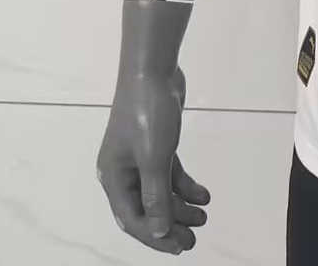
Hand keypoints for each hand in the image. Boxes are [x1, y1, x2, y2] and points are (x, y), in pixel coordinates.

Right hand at [96, 64, 209, 254]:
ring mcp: (140, 157)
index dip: (155, 237)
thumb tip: (160, 232)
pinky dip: (185, 185)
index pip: (133, 218)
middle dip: (170, 225)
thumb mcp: (154, 159)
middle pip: (146, 208)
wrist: (152, 70)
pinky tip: (204, 195)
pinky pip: (169, 173)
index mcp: (114, 178)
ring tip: (203, 217)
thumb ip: (156, 197)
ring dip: (180, 206)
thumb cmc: (148, 113)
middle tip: (195, 238)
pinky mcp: (157, 143)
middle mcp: (123, 171)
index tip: (180, 247)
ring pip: (160, 191)